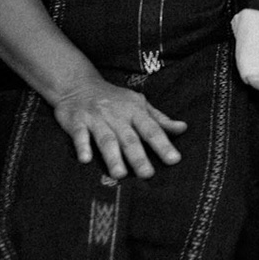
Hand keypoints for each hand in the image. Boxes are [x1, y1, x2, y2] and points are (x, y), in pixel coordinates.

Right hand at [49, 74, 187, 179]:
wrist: (79, 84)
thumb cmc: (114, 99)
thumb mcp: (139, 104)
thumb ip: (160, 119)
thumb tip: (183, 128)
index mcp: (135, 111)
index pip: (152, 130)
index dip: (164, 145)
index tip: (175, 160)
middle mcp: (117, 116)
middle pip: (130, 139)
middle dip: (139, 157)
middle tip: (148, 175)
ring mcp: (96, 118)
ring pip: (106, 139)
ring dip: (113, 157)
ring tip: (120, 174)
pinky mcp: (76, 122)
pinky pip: (79, 135)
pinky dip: (82, 146)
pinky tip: (85, 160)